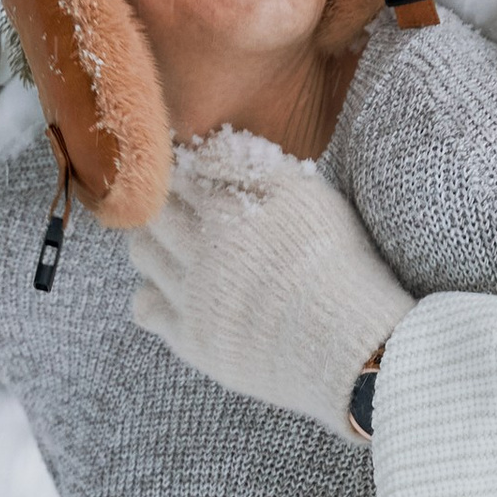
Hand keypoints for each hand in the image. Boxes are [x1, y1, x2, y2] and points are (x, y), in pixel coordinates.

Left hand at [126, 136, 409, 435]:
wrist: (353, 348)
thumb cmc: (341, 268)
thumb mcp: (311, 199)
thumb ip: (260, 166)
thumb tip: (213, 148)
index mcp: (236, 206)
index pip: (185, 170)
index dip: (187, 170)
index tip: (198, 179)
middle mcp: (206, 246)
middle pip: (155, 207)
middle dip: (163, 202)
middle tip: (183, 211)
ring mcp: (194, 294)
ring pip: (142, 252)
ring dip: (153, 242)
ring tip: (180, 249)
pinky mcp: (191, 338)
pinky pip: (143, 306)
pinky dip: (152, 293)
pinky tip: (180, 293)